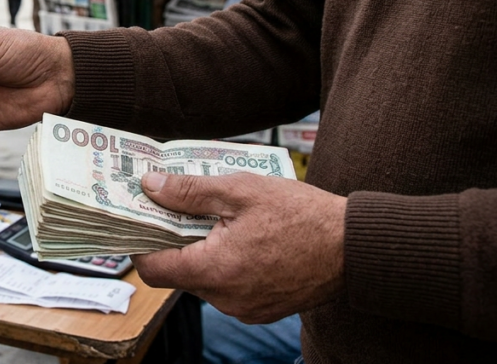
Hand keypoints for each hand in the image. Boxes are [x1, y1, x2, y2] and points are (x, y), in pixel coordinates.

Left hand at [132, 172, 345, 323]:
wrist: (356, 247)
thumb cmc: (303, 215)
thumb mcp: (242, 191)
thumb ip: (190, 191)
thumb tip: (150, 186)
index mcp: (216, 270)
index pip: (154, 269)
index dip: (140, 242)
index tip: (140, 219)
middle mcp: (226, 298)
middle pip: (178, 273)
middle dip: (174, 240)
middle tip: (179, 207)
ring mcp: (245, 308)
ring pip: (203, 280)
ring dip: (202, 251)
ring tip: (218, 219)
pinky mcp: (262, 310)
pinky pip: (228, 288)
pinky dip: (225, 265)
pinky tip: (241, 238)